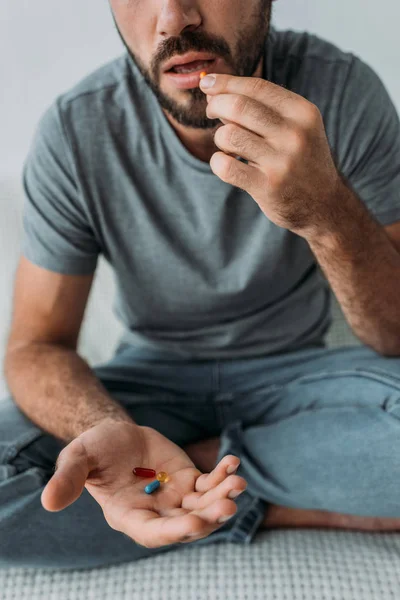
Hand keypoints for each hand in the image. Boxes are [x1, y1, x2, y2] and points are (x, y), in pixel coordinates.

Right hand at [41, 418, 246, 547]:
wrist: (113, 437)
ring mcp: (176, 499)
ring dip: (223, 497)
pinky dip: (223, 475)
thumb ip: (68, 479)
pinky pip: (210, 482)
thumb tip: (48, 501)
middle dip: (209, 517)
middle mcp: (157, 514)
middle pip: (188, 524)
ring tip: (238, 482)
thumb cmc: (92, 451)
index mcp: (129, 517)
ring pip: (205, 505)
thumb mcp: (77, 459)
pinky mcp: (189, 480)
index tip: (195, 522)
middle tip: (228, 504)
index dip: (175, 531)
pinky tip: (233, 461)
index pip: (154, 533)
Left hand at [200, 74, 342, 238]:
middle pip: (239, 106)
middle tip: (211, 112)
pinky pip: (225, 167)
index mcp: (303, 113)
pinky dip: (217, 162)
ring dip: (219, 137)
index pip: (256, 87)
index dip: (226, 83)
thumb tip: (215, 90)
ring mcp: (281, 162)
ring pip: (229, 135)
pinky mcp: (267, 187)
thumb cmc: (302, 160)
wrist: (324, 205)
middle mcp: (295, 134)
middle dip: (216, 105)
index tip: (207, 84)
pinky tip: (224, 163)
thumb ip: (263, 108)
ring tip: (228, 145)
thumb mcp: (297, 127)